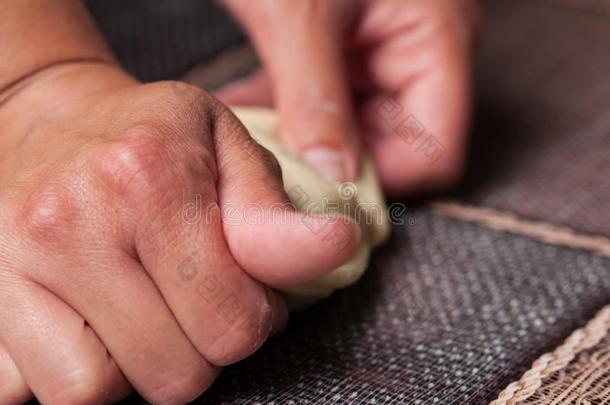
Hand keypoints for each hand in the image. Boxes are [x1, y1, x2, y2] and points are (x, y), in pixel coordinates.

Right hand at [0, 63, 358, 403]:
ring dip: (136, 370)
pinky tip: (89, 323)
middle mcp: (71, 224)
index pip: (233, 323)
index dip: (255, 321)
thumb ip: (273, 212)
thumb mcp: (222, 146)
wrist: (38, 116)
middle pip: (174, 374)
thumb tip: (338, 247)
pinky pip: (30, 390)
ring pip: (96, 394)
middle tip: (195, 303)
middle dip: (202, 350)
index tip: (247, 295)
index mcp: (149, 178)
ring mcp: (11, 266)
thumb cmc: (144, 133)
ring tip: (143, 317)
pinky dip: (75, 371)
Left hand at [220, 0, 479, 194]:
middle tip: (278, 167)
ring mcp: (383, 50)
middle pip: (396, 145)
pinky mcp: (348, 47)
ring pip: (357, 128)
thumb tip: (333, 176)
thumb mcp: (301, 13)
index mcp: (437, 40)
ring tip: (255, 134)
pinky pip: (330, 100)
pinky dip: (292, 111)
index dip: (383, 177)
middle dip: (336, 160)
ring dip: (306, 138)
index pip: (436, 149)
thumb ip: (318, 100)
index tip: (324, 187)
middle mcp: (419, 51)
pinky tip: (250, 108)